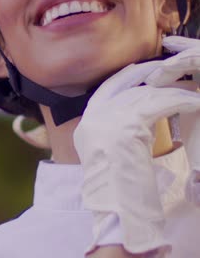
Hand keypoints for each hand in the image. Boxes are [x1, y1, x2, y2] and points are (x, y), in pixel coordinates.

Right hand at [74, 41, 199, 253]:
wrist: (118, 208)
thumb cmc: (120, 185)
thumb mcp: (112, 150)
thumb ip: (117, 127)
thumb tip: (139, 109)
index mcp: (87, 125)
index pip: (105, 90)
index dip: (125, 77)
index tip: (141, 69)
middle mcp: (93, 119)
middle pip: (127, 88)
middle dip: (152, 79)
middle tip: (175, 74)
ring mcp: (107, 121)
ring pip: (145, 94)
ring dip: (172, 92)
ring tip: (192, 93)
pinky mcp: (127, 127)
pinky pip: (159, 104)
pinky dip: (180, 102)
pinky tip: (195, 104)